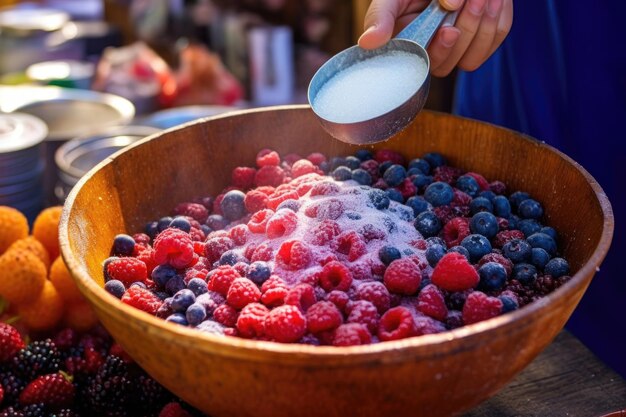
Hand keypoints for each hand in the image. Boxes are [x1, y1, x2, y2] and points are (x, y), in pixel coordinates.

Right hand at [358, 0, 512, 76]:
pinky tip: (491, 0)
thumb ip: (380, 16)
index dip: (439, 51)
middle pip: (450, 64)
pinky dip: (496, 18)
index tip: (448, 29)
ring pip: (474, 57)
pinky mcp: (481, 39)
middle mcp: (430, 52)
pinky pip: (495, 39)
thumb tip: (368, 42)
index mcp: (407, 45)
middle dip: (466, 29)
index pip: (424, 66)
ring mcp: (456, 49)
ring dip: (483, 24)